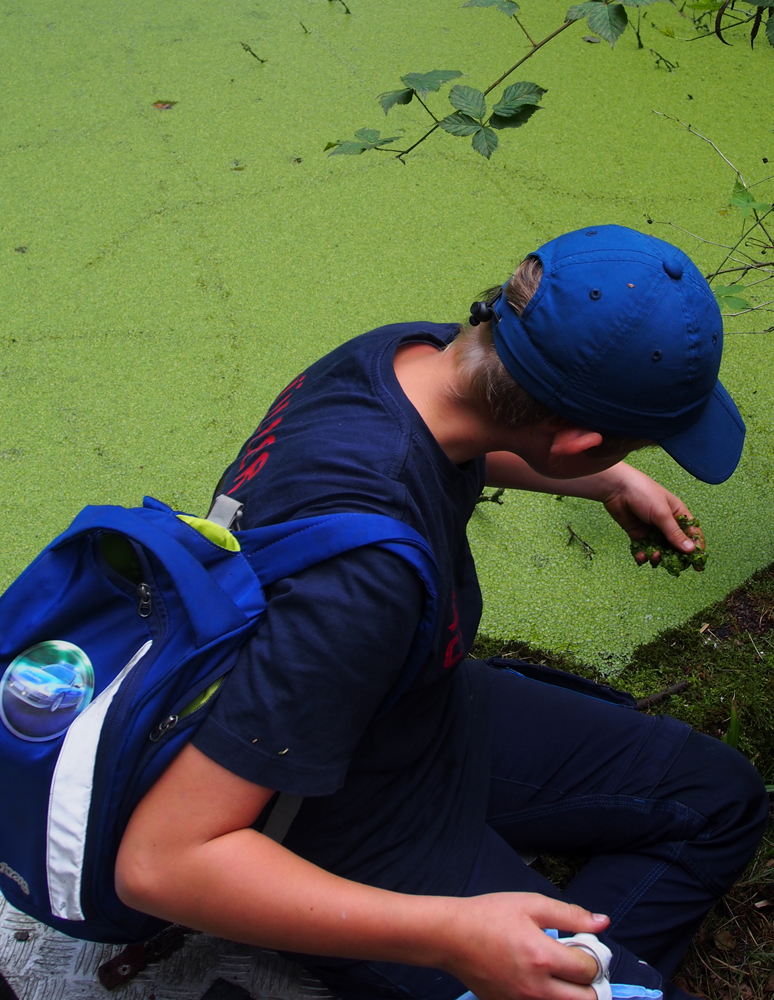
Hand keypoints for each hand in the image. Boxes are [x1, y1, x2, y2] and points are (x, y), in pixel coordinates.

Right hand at [442, 893, 608, 999]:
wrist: (452, 936)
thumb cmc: (490, 915)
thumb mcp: (531, 904)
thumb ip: (570, 915)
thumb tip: (603, 923)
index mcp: (542, 957)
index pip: (589, 969)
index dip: (593, 955)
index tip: (583, 945)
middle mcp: (536, 988)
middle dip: (589, 982)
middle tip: (578, 965)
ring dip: (573, 993)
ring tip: (562, 973)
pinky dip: (550, 998)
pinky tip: (541, 980)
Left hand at [599, 465, 704, 568]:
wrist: (616, 488)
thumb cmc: (643, 493)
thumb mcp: (662, 514)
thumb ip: (674, 533)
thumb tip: (690, 550)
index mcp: (677, 513)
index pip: (691, 533)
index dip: (696, 548)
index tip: (697, 564)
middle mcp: (666, 522)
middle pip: (676, 544)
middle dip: (675, 556)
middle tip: (673, 565)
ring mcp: (651, 528)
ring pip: (659, 549)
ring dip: (658, 556)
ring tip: (654, 556)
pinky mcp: (637, 533)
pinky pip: (643, 548)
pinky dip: (643, 555)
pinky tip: (641, 557)